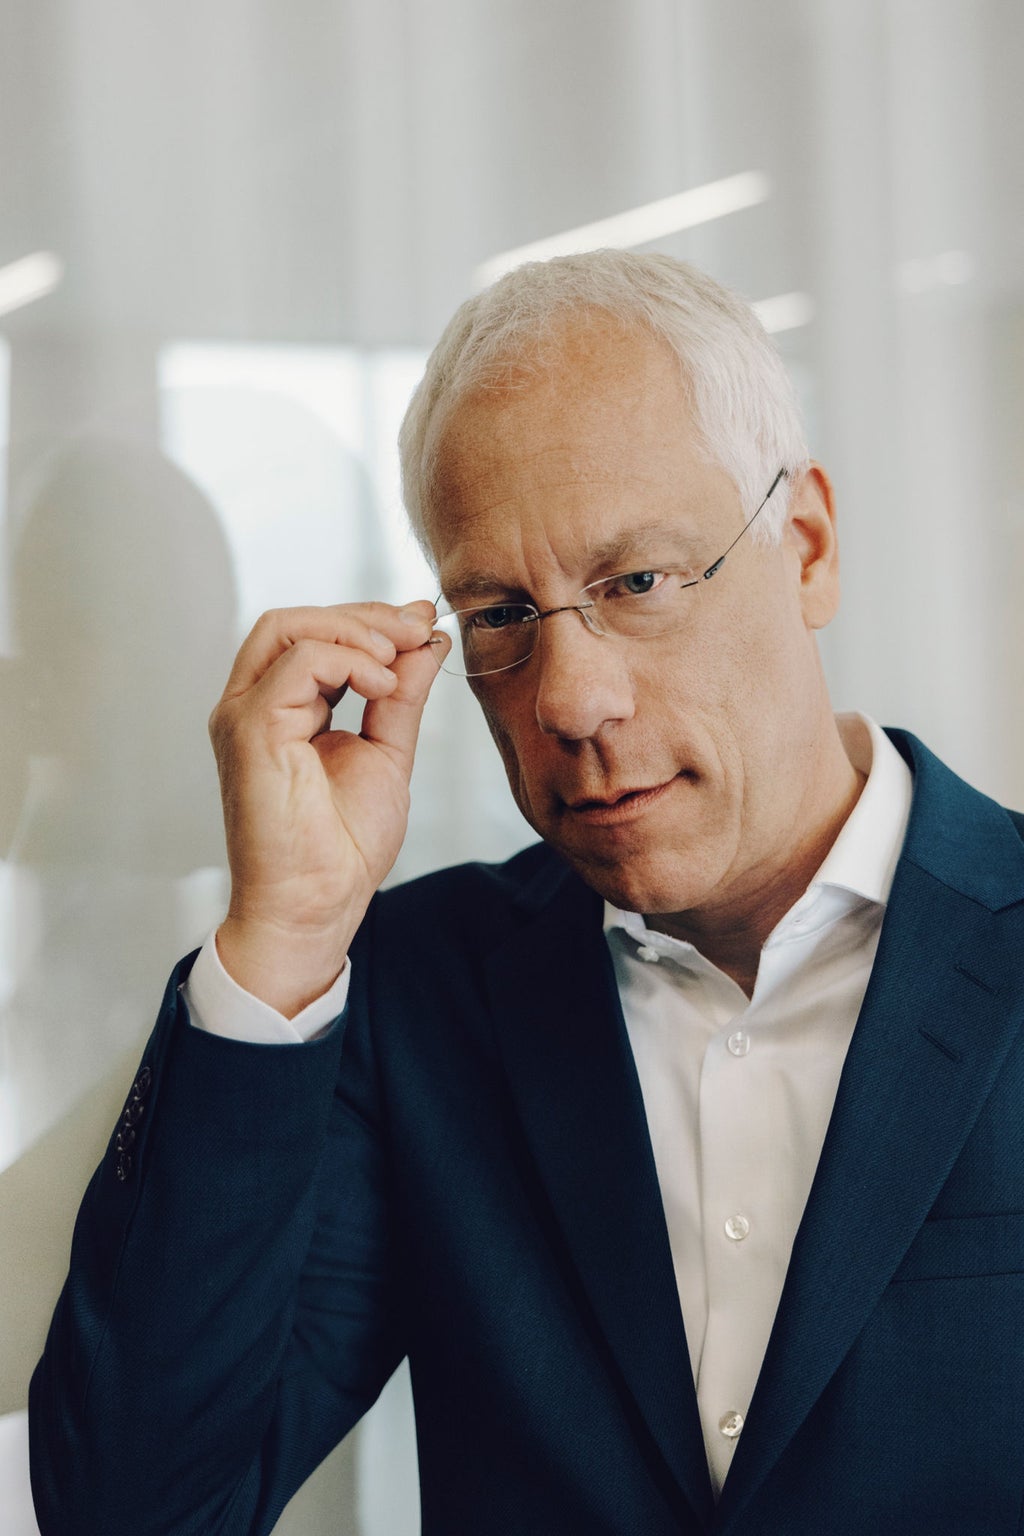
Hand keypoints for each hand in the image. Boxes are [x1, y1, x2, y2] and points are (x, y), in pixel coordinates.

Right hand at [208, 600, 444, 1014]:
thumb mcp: (387, 750)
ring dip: (356, 632)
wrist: (320, 903)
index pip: (312, 636)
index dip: (369, 621)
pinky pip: (296, 664)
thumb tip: (424, 638)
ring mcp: (244, 715)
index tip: (422, 624)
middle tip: (417, 627)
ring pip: (288, 629)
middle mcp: (253, 706)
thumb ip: (401, 693)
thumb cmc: (342, 846)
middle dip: (364, 616)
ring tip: (400, 660)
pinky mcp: (249, 729)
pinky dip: (347, 660)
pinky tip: (383, 686)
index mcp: (282, 709)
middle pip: (294, 621)